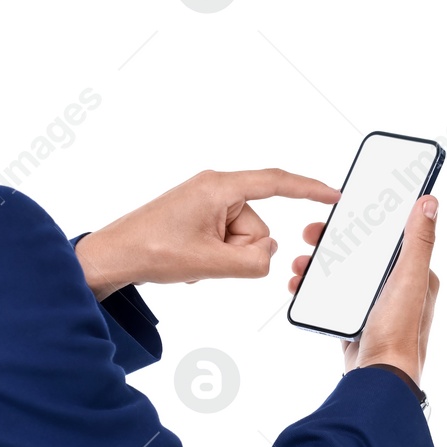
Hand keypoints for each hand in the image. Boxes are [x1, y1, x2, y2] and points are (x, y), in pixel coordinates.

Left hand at [75, 168, 339, 301]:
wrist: (112, 256)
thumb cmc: (151, 251)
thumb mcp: (211, 263)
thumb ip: (253, 261)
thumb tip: (268, 254)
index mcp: (219, 187)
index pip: (276, 183)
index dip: (310, 189)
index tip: (335, 195)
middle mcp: (214, 187)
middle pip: (257, 224)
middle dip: (240, 250)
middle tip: (204, 259)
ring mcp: (204, 201)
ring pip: (242, 237)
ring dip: (223, 257)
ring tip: (191, 260)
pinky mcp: (197, 216)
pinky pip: (224, 240)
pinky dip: (213, 256)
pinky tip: (187, 261)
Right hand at [287, 194, 440, 386]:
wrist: (379, 377)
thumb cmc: (398, 330)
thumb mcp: (409, 278)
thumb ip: (418, 241)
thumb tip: (429, 203)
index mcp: (413, 275)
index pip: (386, 238)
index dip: (362, 223)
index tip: (338, 215)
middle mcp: (396, 289)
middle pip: (359, 254)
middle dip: (331, 244)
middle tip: (310, 237)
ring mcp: (374, 306)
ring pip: (342, 275)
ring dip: (318, 266)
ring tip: (300, 266)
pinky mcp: (355, 322)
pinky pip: (331, 298)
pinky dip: (314, 290)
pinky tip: (300, 287)